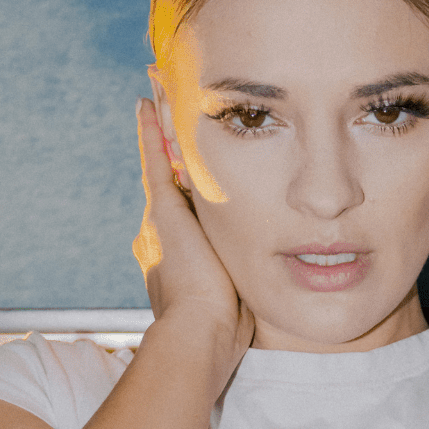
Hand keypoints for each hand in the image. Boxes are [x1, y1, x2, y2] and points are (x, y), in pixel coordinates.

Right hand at [132, 98, 254, 376]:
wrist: (199, 333)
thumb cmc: (223, 327)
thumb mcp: (236, 295)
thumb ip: (247, 277)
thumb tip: (280, 276)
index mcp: (183, 252)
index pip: (189, 206)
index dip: (189, 180)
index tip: (189, 161)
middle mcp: (166, 231)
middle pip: (171, 177)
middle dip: (172, 145)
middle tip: (165, 110)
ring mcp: (162, 219)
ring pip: (163, 161)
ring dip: (161, 128)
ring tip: (156, 94)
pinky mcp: (164, 211)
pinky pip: (156, 160)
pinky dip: (152, 132)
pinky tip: (149, 104)